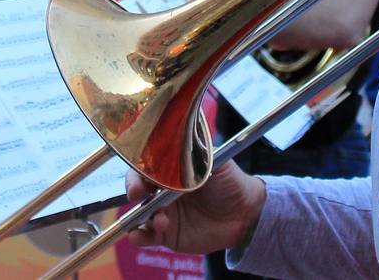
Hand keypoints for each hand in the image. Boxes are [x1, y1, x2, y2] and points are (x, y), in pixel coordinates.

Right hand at [125, 161, 265, 254]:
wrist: (245, 212)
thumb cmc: (230, 182)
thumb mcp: (215, 161)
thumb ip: (196, 152)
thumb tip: (179, 141)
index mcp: (171, 172)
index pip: (146, 167)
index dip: (138, 171)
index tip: (140, 177)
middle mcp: (163, 191)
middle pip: (137, 189)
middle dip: (133, 190)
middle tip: (137, 193)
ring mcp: (163, 213)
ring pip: (139, 214)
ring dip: (140, 217)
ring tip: (161, 221)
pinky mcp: (167, 235)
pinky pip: (145, 236)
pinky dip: (137, 236)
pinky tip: (138, 236)